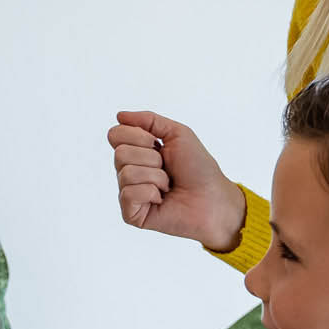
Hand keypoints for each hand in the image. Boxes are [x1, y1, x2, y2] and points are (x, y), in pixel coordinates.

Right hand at [108, 111, 247, 251]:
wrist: (214, 198)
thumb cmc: (199, 169)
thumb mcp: (176, 133)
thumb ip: (148, 120)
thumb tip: (120, 115)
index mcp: (137, 152)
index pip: (115, 134)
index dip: (138, 136)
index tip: (157, 144)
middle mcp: (129, 171)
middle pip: (120, 153)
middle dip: (151, 158)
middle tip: (167, 169)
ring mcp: (129, 193)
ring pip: (126, 173)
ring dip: (156, 176)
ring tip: (168, 185)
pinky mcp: (131, 213)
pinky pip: (129, 194)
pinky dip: (151, 192)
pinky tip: (161, 198)